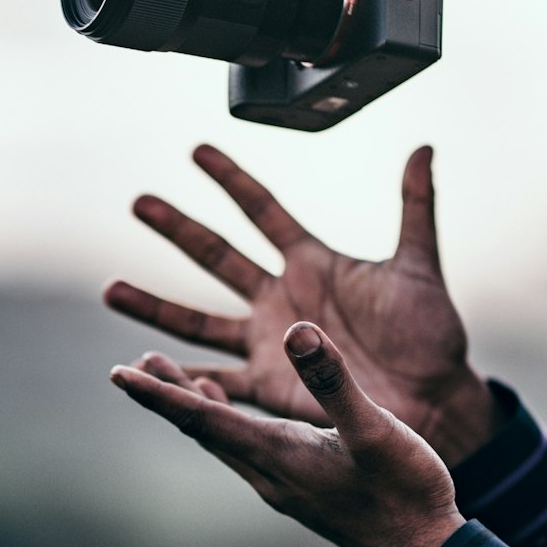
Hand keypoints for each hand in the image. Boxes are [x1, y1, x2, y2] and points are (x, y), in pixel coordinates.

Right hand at [105, 144, 503, 466]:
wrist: (435, 400)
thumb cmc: (430, 336)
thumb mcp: (419, 267)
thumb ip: (415, 207)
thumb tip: (422, 146)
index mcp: (314, 264)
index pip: (263, 211)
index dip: (231, 180)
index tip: (196, 150)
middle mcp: (282, 299)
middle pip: (217, 257)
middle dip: (177, 230)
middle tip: (138, 202)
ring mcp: (270, 343)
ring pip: (199, 321)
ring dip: (155, 306)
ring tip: (111, 289)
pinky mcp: (270, 387)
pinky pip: (215, 383)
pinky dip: (181, 379)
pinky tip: (145, 370)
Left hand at [110, 323, 464, 546]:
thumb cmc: (405, 491)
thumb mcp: (374, 428)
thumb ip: (333, 381)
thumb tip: (297, 331)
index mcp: (278, 454)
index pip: (202, 419)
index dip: (159, 394)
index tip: (119, 373)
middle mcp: (270, 472)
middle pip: (203, 428)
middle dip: (168, 394)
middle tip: (134, 364)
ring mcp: (284, 484)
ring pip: (225, 439)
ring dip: (197, 407)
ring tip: (175, 376)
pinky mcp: (302, 488)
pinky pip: (249, 449)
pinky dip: (231, 421)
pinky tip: (239, 413)